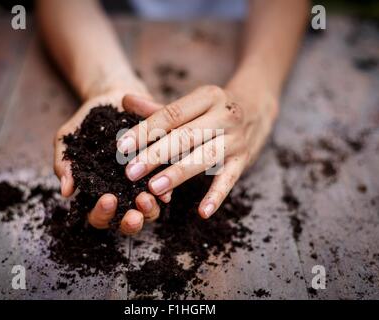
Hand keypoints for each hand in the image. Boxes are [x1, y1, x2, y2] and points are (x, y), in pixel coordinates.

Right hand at [54, 87, 170, 234]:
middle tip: (134, 214)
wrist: (113, 97)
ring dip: (150, 211)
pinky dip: (167, 190)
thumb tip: (65, 191)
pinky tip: (167, 189)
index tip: (107, 199)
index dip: (102, 215)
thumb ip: (64, 164)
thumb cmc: (86, 123)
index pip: (99, 217)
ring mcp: (144, 185)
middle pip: (127, 221)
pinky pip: (167, 186)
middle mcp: (123, 194)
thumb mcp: (68, 140)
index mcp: (99, 193)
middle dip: (130, 222)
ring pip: (150, 210)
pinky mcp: (162, 171)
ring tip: (148, 199)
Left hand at [119, 82, 278, 218]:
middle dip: (156, 155)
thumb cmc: (212, 109)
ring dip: (178, 173)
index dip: (145, 131)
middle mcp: (225, 115)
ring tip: (153, 188)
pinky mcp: (244, 160)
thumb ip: (158, 108)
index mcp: (208, 96)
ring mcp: (236, 139)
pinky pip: (229, 180)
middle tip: (131, 172)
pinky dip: (216, 197)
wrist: (256, 109)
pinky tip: (202, 212)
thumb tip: (124, 100)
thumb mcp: (191, 103)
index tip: (122, 147)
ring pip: (205, 157)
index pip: (172, 114)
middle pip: (186, 136)